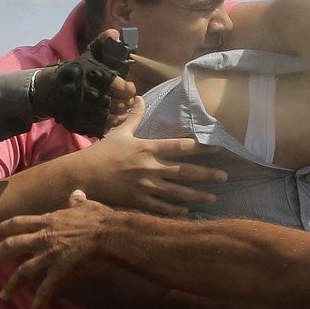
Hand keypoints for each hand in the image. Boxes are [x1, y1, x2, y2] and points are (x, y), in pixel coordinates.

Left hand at [0, 189, 111, 308]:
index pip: (17, 223)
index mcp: (47, 221)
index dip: (1, 228)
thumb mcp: (87, 205)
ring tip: (3, 296)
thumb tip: (76, 194)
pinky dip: (38, 304)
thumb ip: (77, 201)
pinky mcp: (59, 271)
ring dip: (11, 285)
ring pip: (22, 272)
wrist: (109, 234)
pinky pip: (45, 290)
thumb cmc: (100, 218)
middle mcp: (43, 238)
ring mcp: (49, 255)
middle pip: (11, 246)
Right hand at [31, 29, 136, 136]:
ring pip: (108, 117)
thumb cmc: (76, 71)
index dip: (128, 89)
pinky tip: (112, 121)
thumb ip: (103, 45)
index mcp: (91, 75)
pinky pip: (98, 128)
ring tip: (123, 111)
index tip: (130, 88)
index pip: (118, 85)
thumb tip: (115, 33)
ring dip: (120, 116)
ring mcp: (80, 109)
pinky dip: (108, 125)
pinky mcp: (77, 122)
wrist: (51, 89)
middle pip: (114, 103)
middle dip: (125, 103)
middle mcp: (86, 92)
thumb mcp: (88, 55)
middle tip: (129, 102)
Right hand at [78, 96, 226, 215]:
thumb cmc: (102, 152)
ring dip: (197, 196)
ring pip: (177, 192)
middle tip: (225, 176)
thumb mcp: (120, 132)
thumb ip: (134, 117)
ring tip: (213, 198)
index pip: (180, 146)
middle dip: (206, 175)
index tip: (218, 148)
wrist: (84, 175)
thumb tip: (140, 97)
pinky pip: (161, 207)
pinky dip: (175, 210)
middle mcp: (150, 167)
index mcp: (148, 148)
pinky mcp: (138, 201)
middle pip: (184, 171)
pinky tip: (188, 211)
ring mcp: (145, 186)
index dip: (201, 147)